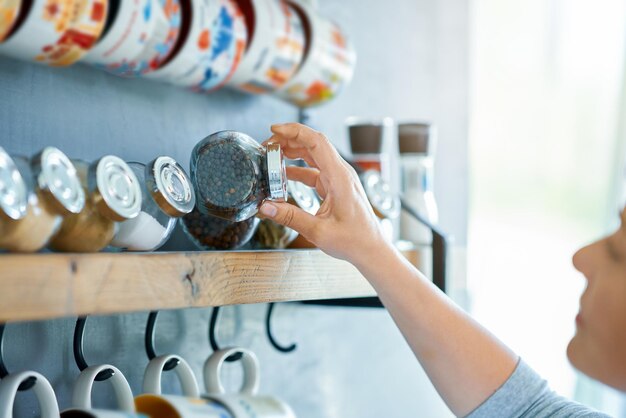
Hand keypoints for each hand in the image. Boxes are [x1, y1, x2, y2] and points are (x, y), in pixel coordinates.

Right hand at [260, 123, 388, 265]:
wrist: (371, 249)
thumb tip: (266, 206)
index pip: (317, 142)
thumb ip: (290, 217)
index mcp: (339, 178)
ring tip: (272, 154)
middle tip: (267, 145)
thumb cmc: (354, 241)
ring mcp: (339, 178)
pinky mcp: (336, 186)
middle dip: (289, 139)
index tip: (274, 130)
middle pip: (314, 144)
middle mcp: (340, 173)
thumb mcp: (318, 231)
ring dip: (293, 151)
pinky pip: (315, 170)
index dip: (294, 131)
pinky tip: (284, 173)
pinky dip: (299, 168)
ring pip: (314, 155)